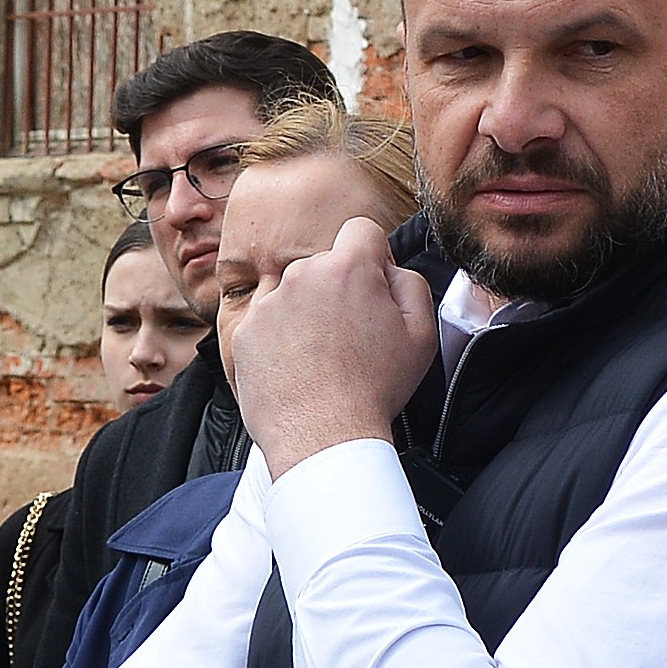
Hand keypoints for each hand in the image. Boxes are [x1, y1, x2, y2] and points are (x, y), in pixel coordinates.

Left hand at [229, 218, 439, 475]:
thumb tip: (391, 269)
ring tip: (325, 361)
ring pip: (296, 294)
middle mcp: (302, 274)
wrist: (322, 437)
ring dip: (309, 315)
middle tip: (354, 336)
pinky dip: (282, 341)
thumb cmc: (375, 387)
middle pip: (326, 265)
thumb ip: (411, 283)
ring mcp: (268, 303)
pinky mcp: (244, 332)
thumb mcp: (422, 333)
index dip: (374, 256)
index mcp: (348, 267)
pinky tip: (299, 372)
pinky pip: (269, 324)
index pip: (362, 230)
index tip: (375, 287)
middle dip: (340, 289)